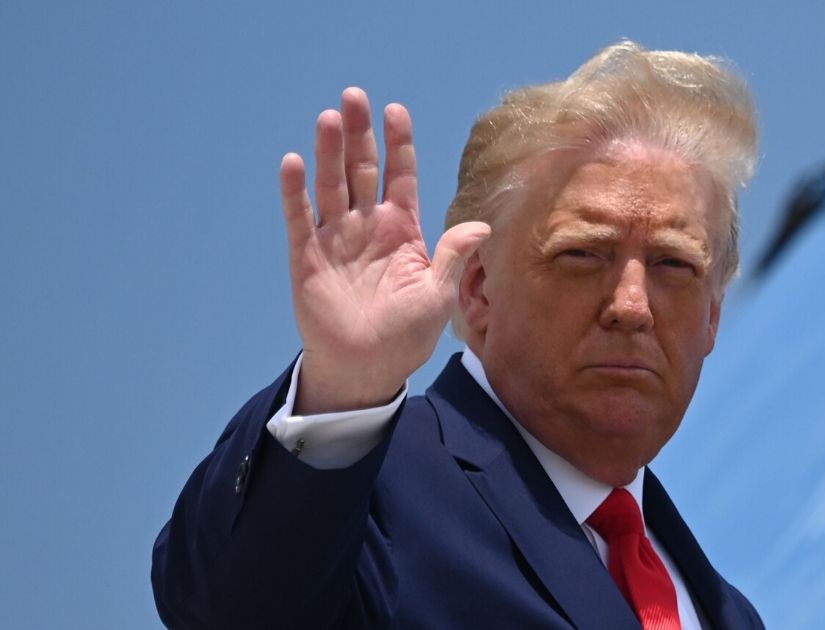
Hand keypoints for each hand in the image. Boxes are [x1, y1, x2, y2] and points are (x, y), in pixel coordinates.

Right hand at [279, 88, 489, 413]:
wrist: (366, 370)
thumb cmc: (406, 336)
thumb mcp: (437, 296)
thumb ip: (452, 256)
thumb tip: (481, 225)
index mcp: (402, 231)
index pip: (400, 177)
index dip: (398, 144)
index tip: (395, 110)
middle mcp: (368, 227)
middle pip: (363, 170)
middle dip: (359, 134)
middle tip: (354, 96)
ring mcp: (336, 239)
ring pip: (332, 186)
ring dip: (329, 153)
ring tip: (329, 118)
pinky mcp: (307, 258)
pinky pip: (300, 219)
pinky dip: (296, 191)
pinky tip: (295, 162)